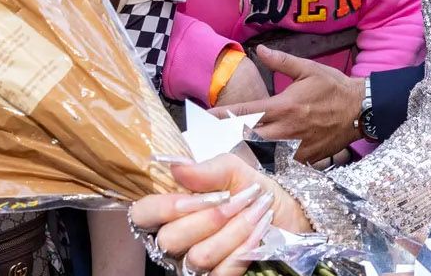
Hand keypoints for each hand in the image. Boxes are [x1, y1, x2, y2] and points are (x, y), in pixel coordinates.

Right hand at [130, 155, 310, 275]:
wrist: (287, 214)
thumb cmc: (254, 191)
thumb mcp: (234, 170)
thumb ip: (206, 169)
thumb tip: (176, 166)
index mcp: (172, 208)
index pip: (143, 213)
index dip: (167, 207)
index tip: (204, 195)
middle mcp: (177, 239)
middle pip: (170, 239)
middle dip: (212, 216)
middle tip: (238, 200)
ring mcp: (194, 263)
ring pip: (199, 256)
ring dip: (235, 230)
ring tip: (256, 211)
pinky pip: (221, 272)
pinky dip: (245, 248)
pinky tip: (259, 231)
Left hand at [214, 47, 362, 163]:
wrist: (361, 110)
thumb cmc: (334, 87)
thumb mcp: (309, 69)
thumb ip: (281, 61)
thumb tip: (258, 50)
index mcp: (283, 106)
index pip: (245, 113)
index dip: (221, 117)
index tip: (203, 119)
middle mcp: (286, 129)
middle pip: (246, 139)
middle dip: (224, 140)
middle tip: (205, 142)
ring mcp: (295, 147)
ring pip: (261, 156)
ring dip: (241, 155)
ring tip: (221, 154)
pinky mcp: (305, 158)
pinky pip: (280, 165)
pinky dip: (265, 165)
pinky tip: (252, 167)